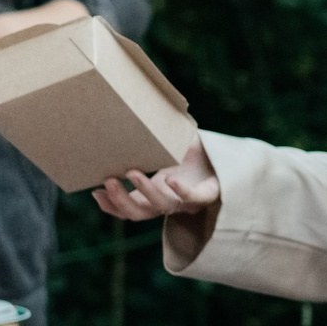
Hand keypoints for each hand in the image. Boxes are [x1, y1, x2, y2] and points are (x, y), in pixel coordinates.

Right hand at [95, 138, 219, 219]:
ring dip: (144, 192)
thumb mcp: (167, 146)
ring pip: (162, 206)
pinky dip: (180, 190)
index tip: (95, 192)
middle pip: (140, 214)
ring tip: (131, 173)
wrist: (231, 158)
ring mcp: (188, 200)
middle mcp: (170, 201)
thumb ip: (149, 137)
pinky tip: (170, 178)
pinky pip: (192, 197)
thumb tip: (128, 111)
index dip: (112, 205)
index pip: (131, 209)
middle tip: (106, 182)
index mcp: (157, 194)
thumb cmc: (197, 153)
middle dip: (121, 201)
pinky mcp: (208, 194)